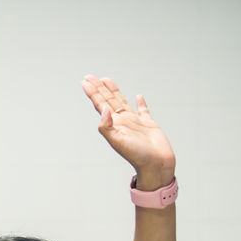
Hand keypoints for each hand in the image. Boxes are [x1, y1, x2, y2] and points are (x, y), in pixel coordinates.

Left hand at [81, 75, 175, 189]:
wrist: (156, 164)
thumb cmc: (137, 156)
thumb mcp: (117, 142)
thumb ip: (107, 126)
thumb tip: (104, 108)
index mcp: (114, 125)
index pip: (100, 105)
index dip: (93, 93)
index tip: (85, 81)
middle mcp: (122, 122)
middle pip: (108, 100)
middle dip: (99, 88)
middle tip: (90, 76)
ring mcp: (135, 122)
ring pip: (122, 102)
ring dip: (114, 91)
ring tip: (106, 80)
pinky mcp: (148, 124)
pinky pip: (144, 110)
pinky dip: (141, 103)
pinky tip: (138, 96)